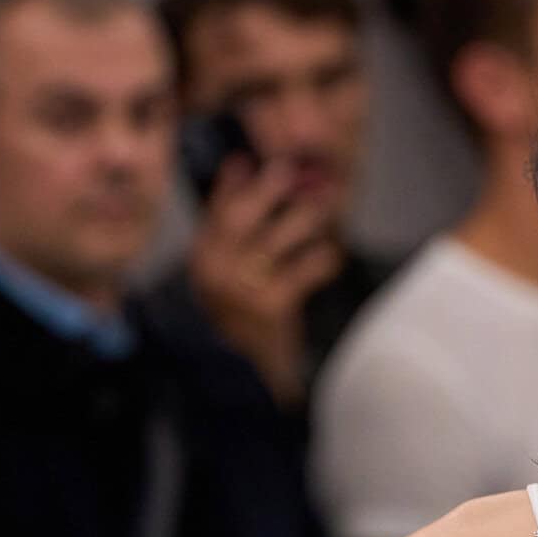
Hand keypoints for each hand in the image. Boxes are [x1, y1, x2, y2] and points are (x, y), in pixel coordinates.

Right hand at [186, 156, 342, 404]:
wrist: (240, 377)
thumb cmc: (238, 320)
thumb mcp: (223, 275)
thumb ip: (227, 226)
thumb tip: (239, 165)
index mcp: (202, 258)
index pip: (216, 210)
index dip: (233, 183)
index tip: (249, 159)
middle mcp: (217, 270)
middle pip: (242, 216)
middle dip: (267, 189)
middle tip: (290, 169)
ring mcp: (243, 288)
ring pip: (277, 238)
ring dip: (305, 217)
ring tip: (326, 203)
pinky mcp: (272, 306)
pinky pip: (304, 270)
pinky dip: (323, 258)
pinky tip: (335, 252)